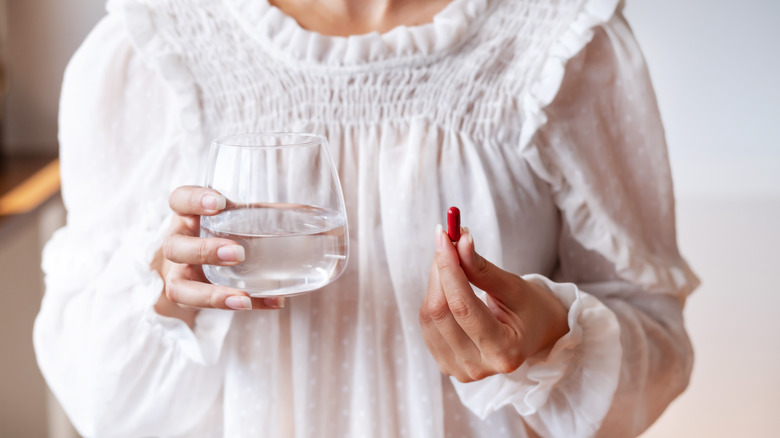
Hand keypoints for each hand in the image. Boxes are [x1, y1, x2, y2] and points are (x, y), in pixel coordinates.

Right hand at [152, 186, 283, 325]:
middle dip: (204, 251)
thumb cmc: (226, 232)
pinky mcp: (192, 299)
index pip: (179, 200)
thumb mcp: (240, 218)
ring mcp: (179, 275)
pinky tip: (272, 302)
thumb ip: (269, 216)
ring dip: (212, 294)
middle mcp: (178, 244)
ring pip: (179, 288)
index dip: (194, 200)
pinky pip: (209, 311)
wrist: (199, 265)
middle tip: (237, 253)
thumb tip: (317, 222)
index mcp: (188, 216)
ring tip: (243, 297)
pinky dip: (246, 305)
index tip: (220, 202)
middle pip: (174, 247)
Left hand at [419, 226, 568, 381]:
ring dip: (435, 282)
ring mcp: (459, 370)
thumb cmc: (531, 310)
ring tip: (452, 262)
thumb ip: (484, 269)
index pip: (462, 307)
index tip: (445, 236)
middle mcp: (478, 367)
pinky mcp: (446, 364)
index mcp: (504, 352)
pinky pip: (427, 324)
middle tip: (446, 241)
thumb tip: (458, 242)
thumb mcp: (515, 288)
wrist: (536, 335)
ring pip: (429, 317)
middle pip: (440, 312)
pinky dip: (434, 297)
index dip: (449, 268)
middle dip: (440, 271)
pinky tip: (448, 286)